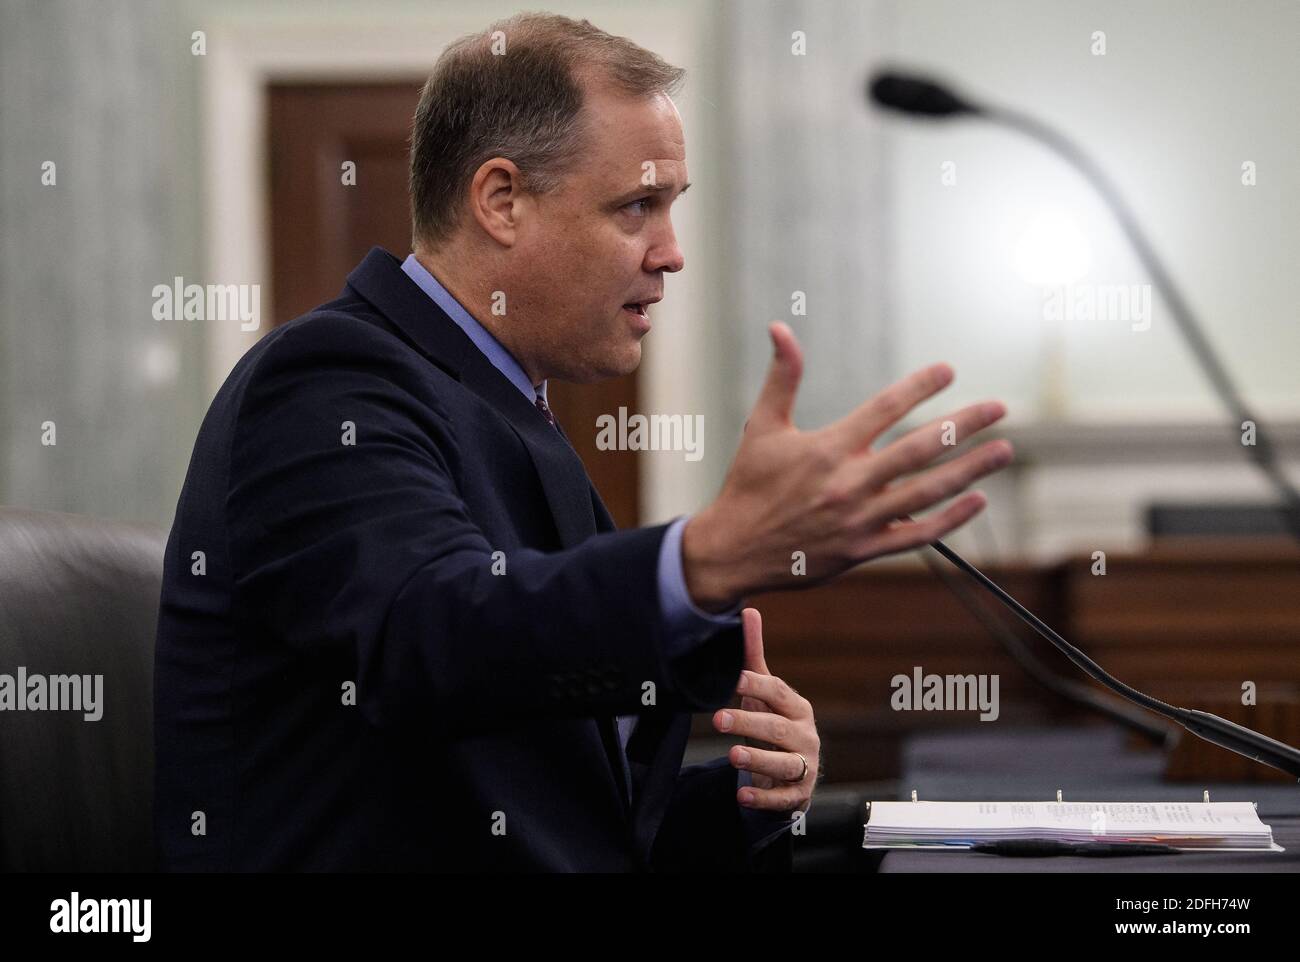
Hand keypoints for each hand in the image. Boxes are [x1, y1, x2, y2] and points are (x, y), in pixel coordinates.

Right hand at [683, 322, 1011, 609]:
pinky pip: (917, 534)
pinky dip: (950, 519)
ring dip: (970, 469)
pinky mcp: (863, 549)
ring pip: (927, 490)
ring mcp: (860, 518)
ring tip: (1003, 450)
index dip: (920, 386)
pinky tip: (975, 499)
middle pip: (920, 447)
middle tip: (999, 408)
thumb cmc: (749, 485)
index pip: (884, 407)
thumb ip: (781, 377)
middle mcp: (849, 482)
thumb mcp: (762, 426)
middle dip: (965, 424)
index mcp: (828, 448)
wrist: (734, 549)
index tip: (948, 370)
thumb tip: (780, 328)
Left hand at [713, 607, 818, 814]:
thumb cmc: (773, 723)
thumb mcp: (765, 693)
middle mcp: (805, 736)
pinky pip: (783, 799)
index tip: (733, 680)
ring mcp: (804, 766)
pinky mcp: (797, 794)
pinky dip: (763, 798)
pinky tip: (742, 795)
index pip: (778, 693)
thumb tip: (748, 611)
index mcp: (796, 707)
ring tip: (732, 755)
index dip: (756, 685)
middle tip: (718, 719)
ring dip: (759, 760)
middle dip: (749, 724)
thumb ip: (754, 657)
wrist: (792, 773)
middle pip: (778, 729)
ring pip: (785, 764)